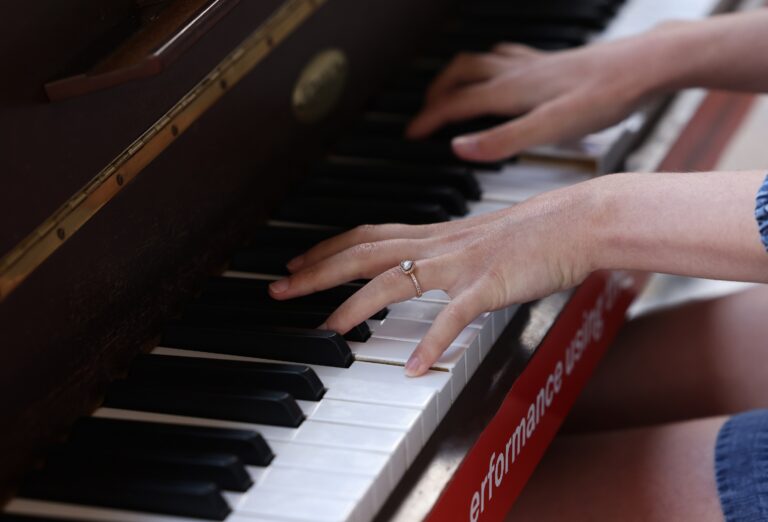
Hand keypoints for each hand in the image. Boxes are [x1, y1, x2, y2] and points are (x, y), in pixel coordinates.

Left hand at [268, 183, 595, 375]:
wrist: (580, 220)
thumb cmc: (536, 232)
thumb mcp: (480, 239)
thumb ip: (449, 254)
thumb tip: (425, 270)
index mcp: (436, 234)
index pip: (367, 236)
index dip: (327, 248)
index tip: (297, 261)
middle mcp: (439, 244)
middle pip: (363, 253)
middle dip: (316, 271)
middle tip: (279, 288)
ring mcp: (461, 263)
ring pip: (393, 280)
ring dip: (355, 305)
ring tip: (327, 329)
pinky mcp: (488, 285)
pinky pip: (452, 318)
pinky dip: (431, 342)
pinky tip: (415, 369)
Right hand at [407, 31, 678, 161]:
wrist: (648, 65)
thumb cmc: (607, 97)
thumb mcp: (552, 128)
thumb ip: (504, 141)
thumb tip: (459, 149)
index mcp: (511, 90)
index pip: (456, 103)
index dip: (428, 118)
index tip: (410, 134)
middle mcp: (517, 72)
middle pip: (461, 73)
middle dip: (436, 92)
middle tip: (425, 113)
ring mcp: (534, 64)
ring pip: (481, 61)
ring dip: (459, 76)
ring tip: (452, 93)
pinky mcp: (553, 63)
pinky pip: (507, 58)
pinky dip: (490, 67)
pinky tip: (503, 75)